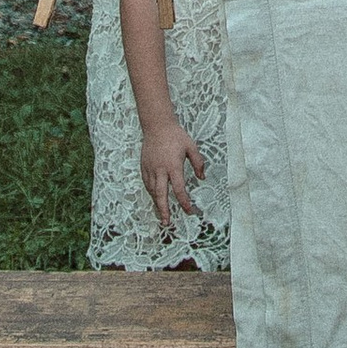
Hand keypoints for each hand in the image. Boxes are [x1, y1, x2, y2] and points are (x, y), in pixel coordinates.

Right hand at [141, 116, 206, 234]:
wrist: (157, 125)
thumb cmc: (175, 135)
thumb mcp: (191, 147)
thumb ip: (198, 163)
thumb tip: (202, 177)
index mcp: (173, 166)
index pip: (179, 189)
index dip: (184, 202)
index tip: (189, 210)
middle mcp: (160, 170)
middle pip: (161, 195)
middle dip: (164, 210)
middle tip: (167, 222)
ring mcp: (150, 169)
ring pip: (152, 191)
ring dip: (157, 203)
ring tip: (162, 213)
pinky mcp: (144, 166)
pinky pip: (146, 183)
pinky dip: (151, 192)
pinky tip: (155, 197)